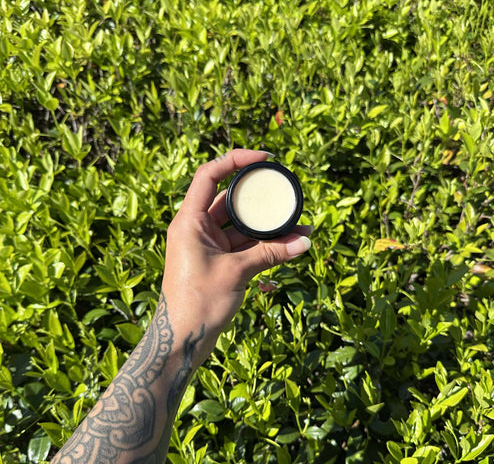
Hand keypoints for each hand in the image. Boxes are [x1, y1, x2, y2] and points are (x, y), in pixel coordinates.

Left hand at [162, 149, 311, 346]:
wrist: (183, 339)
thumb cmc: (199, 303)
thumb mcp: (237, 272)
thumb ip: (271, 253)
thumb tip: (305, 241)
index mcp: (189, 221)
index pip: (209, 175)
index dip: (235, 160)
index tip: (264, 159)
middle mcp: (197, 228)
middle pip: (230, 199)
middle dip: (260, 198)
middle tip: (285, 192)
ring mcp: (208, 244)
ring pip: (240, 225)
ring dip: (267, 225)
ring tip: (299, 224)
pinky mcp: (218, 260)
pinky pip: (243, 244)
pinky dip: (264, 244)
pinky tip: (290, 244)